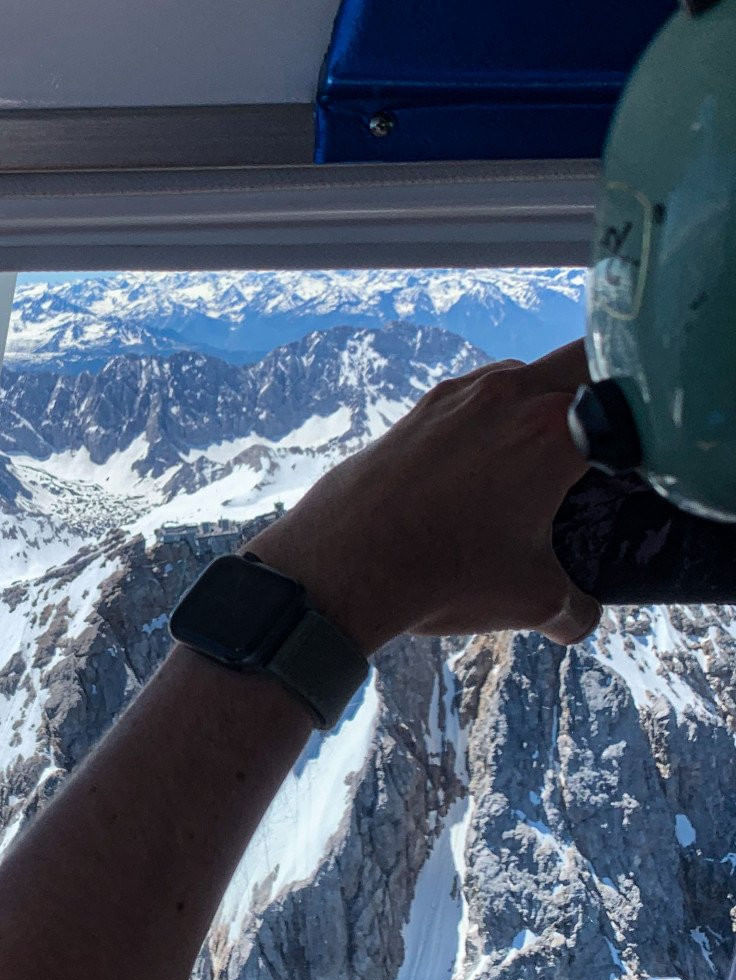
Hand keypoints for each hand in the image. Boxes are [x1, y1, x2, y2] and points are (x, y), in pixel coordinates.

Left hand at [246, 340, 599, 654]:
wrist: (340, 565)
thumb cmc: (442, 573)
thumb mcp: (531, 601)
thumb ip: (574, 606)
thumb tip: (577, 618)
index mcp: (555, 430)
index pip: (627, 394)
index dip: (640, 421)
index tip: (632, 456)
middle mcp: (508, 396)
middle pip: (579, 361)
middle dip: (598, 393)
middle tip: (599, 442)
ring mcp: (458, 397)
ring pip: (523, 375)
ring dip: (540, 401)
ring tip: (536, 457)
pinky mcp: (419, 410)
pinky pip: (473, 397)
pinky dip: (489, 419)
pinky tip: (478, 469)